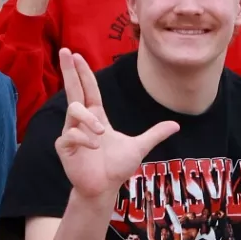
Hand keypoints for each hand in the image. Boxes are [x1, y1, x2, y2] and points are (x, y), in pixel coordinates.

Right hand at [55, 49, 179, 200]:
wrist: (104, 189)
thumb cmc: (116, 167)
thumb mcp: (139, 147)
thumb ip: (155, 134)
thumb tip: (176, 125)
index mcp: (96, 116)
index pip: (89, 89)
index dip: (84, 72)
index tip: (77, 54)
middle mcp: (81, 120)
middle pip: (73, 89)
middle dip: (69, 70)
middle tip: (65, 50)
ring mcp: (71, 132)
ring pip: (74, 111)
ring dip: (88, 119)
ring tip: (101, 133)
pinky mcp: (64, 146)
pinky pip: (71, 134)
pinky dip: (84, 138)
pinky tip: (93, 148)